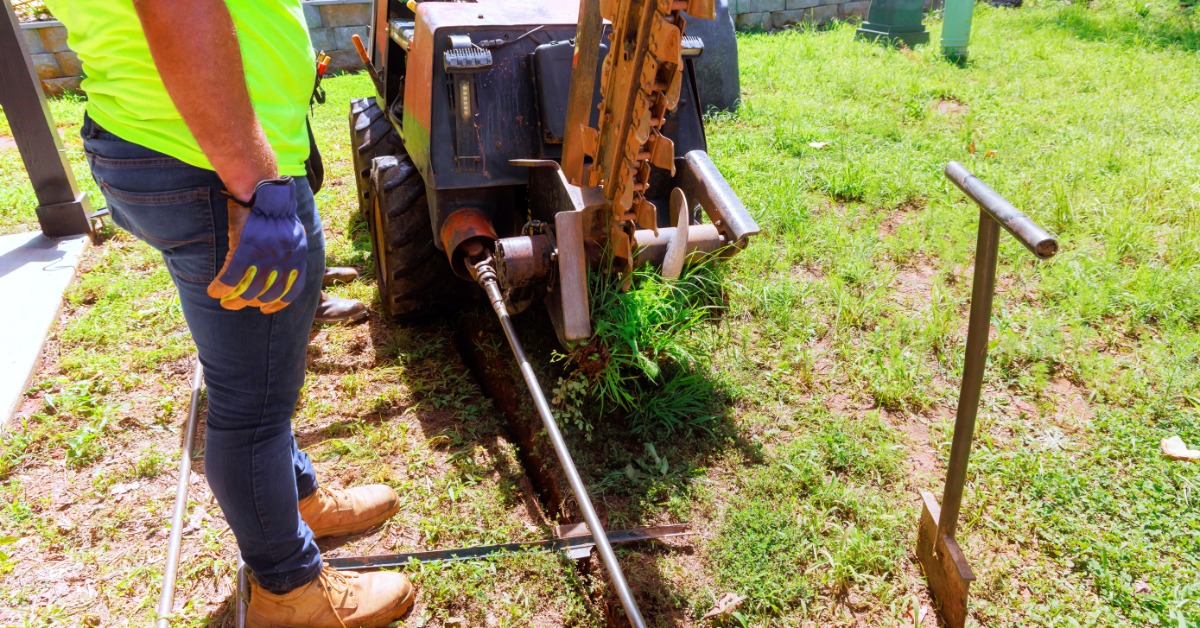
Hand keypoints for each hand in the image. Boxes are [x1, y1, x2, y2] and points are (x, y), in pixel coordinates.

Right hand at [207, 178, 307, 313]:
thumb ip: (288, 254)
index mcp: (297, 256)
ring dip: (234, 300)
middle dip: (250, 303)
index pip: (292, 291)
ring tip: (225, 301)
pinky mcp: (245, 250)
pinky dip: (220, 288)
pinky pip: (231, 278)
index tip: (265, 309)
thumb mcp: (291, 234)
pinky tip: (213, 291)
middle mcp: (284, 260)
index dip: (277, 304)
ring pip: (248, 290)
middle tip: (236, 304)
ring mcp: (265, 256)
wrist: (262, 189)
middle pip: (267, 294)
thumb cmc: (273, 210)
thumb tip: (281, 272)